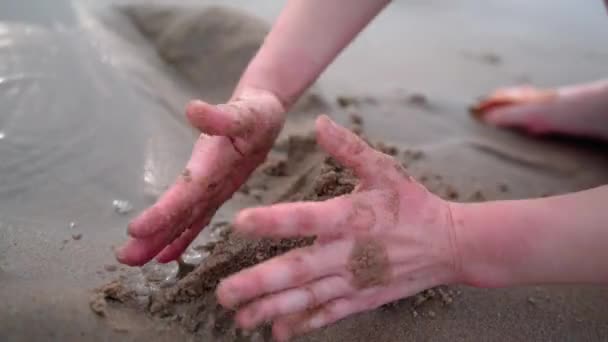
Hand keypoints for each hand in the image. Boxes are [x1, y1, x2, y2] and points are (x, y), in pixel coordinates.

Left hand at [116, 88, 284, 265]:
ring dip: (161, 241)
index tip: (136, 229)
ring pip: (187, 222)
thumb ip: (221, 115)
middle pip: (183, 216)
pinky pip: (196, 219)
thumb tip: (193, 110)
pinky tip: (164, 254)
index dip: (164, 213)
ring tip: (133, 259)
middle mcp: (217, 187)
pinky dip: (180, 237)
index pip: (188, 195)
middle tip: (125, 258)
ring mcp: (217, 194)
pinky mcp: (215, 193)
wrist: (270, 118)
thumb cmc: (258, 114)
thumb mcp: (246, 112)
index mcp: (221, 169)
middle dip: (155, 238)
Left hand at [216, 116, 461, 340]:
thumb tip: (319, 122)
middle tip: (224, 293)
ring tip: (240, 319)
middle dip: (260, 282)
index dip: (272, 220)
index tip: (239, 222)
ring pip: (308, 298)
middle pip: (298, 270)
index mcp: (349, 217)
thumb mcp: (384, 169)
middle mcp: (346, 253)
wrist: (449, 245)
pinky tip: (279, 332)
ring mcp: (354, 281)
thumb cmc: (412, 204)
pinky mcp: (362, 298)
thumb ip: (349, 148)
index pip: (304, 218)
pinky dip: (304, 324)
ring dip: (273, 309)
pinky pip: (329, 313)